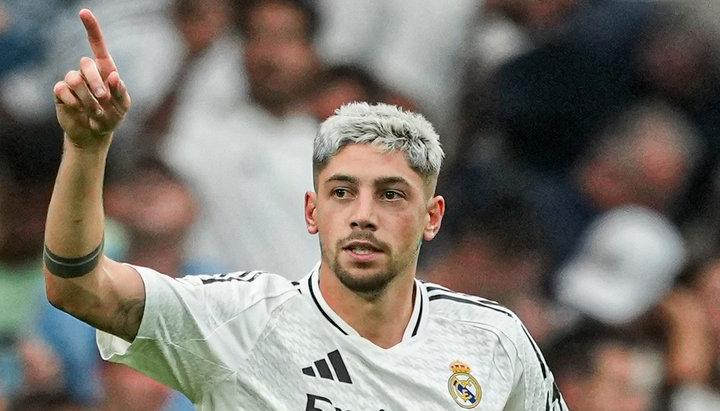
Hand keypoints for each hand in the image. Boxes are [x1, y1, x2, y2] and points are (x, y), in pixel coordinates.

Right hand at [53, 9, 130, 149]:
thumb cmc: (112, 117)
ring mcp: (73, 81)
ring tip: (95, 111)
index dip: (91, 28)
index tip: (84, 12)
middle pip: (85, 63)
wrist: (95, 133)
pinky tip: (80, 110)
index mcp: (105, 70)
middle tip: (104, 99)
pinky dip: (75, 103)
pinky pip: (63, 89)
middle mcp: (87, 72)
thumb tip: (114, 76)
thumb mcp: (123, 107)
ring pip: (74, 78)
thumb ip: (121, 92)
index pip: (97, 45)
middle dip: (96, 83)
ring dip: (87, 98)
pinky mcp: (61, 92)